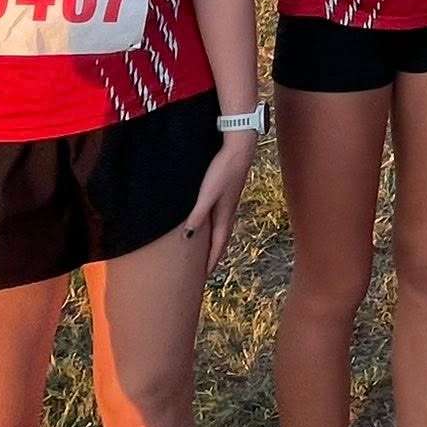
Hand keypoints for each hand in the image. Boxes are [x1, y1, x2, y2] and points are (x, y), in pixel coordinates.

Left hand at [183, 131, 255, 273]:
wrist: (239, 150)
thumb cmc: (222, 171)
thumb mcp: (207, 195)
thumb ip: (198, 215)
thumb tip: (187, 237)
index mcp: (224, 216)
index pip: (217, 245)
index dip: (211, 261)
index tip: (204, 276)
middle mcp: (228, 212)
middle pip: (221, 240)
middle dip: (214, 255)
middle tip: (206, 270)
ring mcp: (228, 203)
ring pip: (222, 229)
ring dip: (215, 242)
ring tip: (208, 251)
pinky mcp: (226, 194)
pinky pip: (220, 219)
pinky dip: (215, 229)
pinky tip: (210, 223)